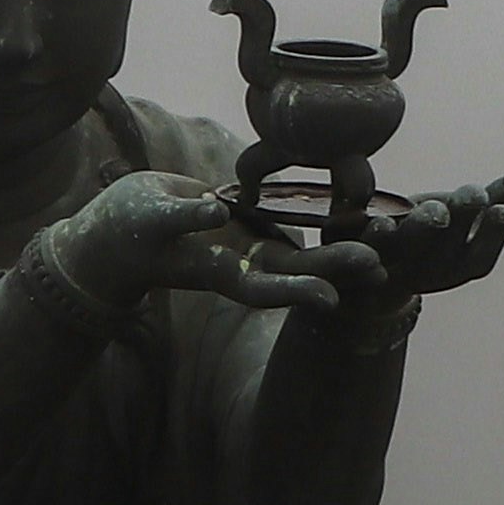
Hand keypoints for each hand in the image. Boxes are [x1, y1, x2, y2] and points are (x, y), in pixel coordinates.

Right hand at [39, 174, 354, 315]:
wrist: (120, 228)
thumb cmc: (126, 229)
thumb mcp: (152, 220)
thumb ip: (185, 217)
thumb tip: (217, 213)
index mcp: (218, 270)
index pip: (264, 287)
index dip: (296, 293)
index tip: (332, 298)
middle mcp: (241, 261)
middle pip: (295, 268)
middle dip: (334, 265)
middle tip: (378, 259)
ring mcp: (248, 242)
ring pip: (303, 245)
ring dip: (339, 242)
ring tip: (382, 233)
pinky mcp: (251, 220)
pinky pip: (291, 217)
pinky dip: (323, 213)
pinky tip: (358, 206)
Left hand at [352, 165, 503, 301]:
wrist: (366, 279)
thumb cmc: (427, 238)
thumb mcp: (465, 217)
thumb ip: (502, 195)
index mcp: (456, 267)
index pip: (480, 259)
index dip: (493, 236)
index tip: (503, 209)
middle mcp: (426, 275)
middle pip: (446, 254)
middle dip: (461, 223)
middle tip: (473, 194)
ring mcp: (389, 272)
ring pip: (409, 255)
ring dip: (423, 232)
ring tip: (435, 208)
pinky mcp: (353, 263)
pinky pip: (360, 255)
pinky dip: (372, 238)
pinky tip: (379, 221)